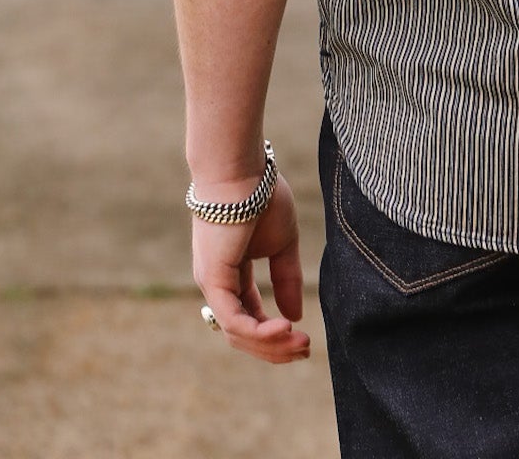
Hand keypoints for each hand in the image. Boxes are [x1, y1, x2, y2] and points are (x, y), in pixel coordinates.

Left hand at [192, 175, 310, 362]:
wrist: (242, 170)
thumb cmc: (261, 195)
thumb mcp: (283, 243)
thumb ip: (287, 278)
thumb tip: (295, 315)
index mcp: (232, 274)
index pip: (250, 316)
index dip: (276, 332)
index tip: (305, 338)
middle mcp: (217, 284)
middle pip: (243, 333)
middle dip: (275, 347)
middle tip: (305, 350)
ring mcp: (212, 284)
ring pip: (237, 333)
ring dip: (270, 344)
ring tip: (300, 342)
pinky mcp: (213, 280)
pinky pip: (233, 319)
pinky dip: (259, 330)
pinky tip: (284, 327)